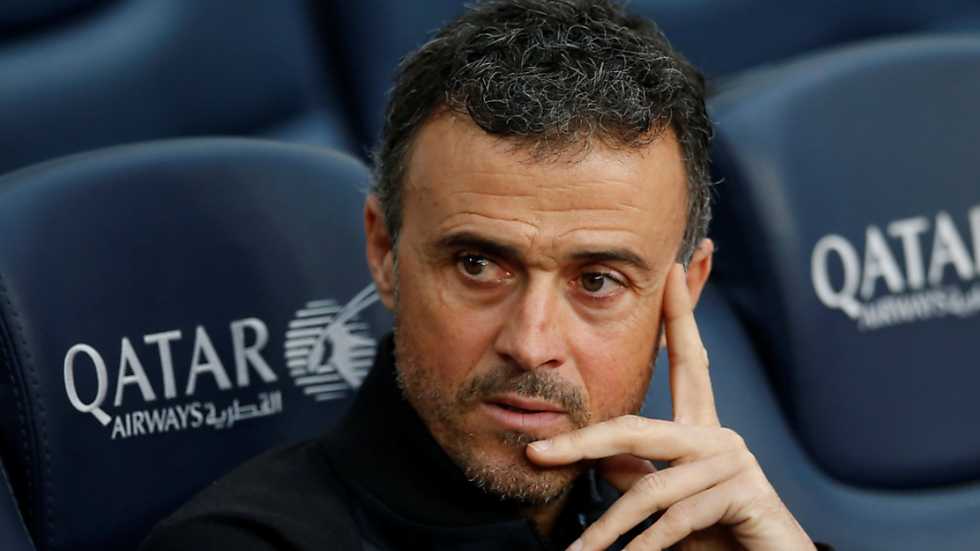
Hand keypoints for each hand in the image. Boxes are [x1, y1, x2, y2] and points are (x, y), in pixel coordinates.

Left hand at [526, 263, 814, 550]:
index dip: (680, 314)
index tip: (671, 267)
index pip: (687, 360)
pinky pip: (678, 517)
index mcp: (700, 429)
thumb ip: (637, 475)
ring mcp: (734, 461)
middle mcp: (719, 435)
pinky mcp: (746, 492)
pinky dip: (647, 546)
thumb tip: (601, 458)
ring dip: (609, 530)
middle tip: (537, 454)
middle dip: (582, 443)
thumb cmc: (719, 536)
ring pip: (650, 489)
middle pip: (637, 429)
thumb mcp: (668, 504)